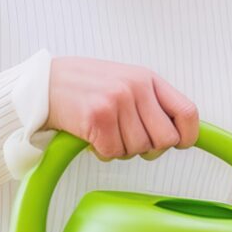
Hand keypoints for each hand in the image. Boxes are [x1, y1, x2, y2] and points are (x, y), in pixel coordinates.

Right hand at [45, 57, 198, 161]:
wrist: (44, 83)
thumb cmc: (86, 86)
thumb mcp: (126, 82)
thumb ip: (152, 103)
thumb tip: (179, 133)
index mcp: (148, 79)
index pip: (187, 113)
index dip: (187, 136)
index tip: (179, 144)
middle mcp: (136, 88)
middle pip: (165, 139)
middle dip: (150, 149)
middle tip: (130, 141)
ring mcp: (117, 102)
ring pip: (139, 149)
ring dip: (123, 150)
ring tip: (107, 133)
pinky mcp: (98, 118)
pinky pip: (114, 153)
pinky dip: (104, 152)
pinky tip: (94, 138)